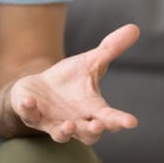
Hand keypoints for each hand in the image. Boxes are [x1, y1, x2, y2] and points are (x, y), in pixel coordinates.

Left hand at [9, 24, 140, 144]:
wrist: (38, 89)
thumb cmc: (69, 80)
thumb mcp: (89, 62)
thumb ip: (110, 49)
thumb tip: (134, 28)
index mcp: (92, 109)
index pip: (110, 118)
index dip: (120, 120)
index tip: (131, 121)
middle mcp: (76, 121)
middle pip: (88, 134)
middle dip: (93, 131)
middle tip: (98, 125)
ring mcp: (53, 122)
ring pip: (61, 134)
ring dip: (65, 131)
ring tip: (69, 126)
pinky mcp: (32, 116)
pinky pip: (30, 116)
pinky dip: (29, 110)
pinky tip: (30, 101)